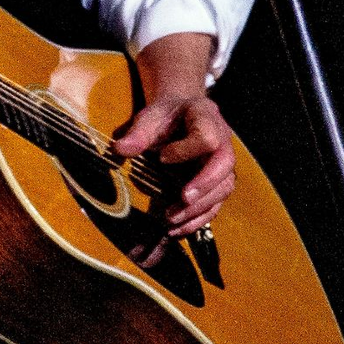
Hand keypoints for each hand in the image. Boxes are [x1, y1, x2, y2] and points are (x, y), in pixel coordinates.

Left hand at [114, 95, 235, 236]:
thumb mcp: (151, 116)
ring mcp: (223, 164)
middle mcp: (223, 142)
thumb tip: (119, 150)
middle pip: (224, 165)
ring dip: (198, 208)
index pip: (207, 137)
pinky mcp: (217, 184)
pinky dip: (197, 219)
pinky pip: (215, 204)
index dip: (186, 150)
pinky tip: (176, 229)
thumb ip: (139, 133)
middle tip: (182, 199)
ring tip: (171, 219)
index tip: (162, 157)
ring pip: (222, 189)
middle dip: (204, 185)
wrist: (181, 114)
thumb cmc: (167, 115)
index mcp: (207, 118)